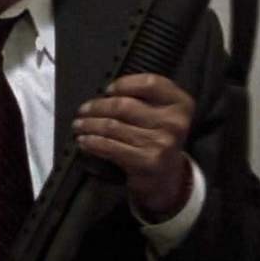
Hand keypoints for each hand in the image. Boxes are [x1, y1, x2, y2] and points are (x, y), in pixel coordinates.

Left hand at [72, 73, 193, 220]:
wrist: (166, 177)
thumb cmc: (157, 140)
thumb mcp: (161, 114)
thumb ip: (143, 97)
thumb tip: (105, 93)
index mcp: (180, 104)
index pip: (151, 83)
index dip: (125, 83)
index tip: (108, 89)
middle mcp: (174, 122)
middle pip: (124, 105)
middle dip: (97, 106)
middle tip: (84, 110)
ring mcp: (162, 143)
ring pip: (113, 126)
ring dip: (89, 125)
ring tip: (79, 125)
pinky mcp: (147, 161)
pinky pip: (110, 146)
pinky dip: (92, 142)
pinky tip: (84, 141)